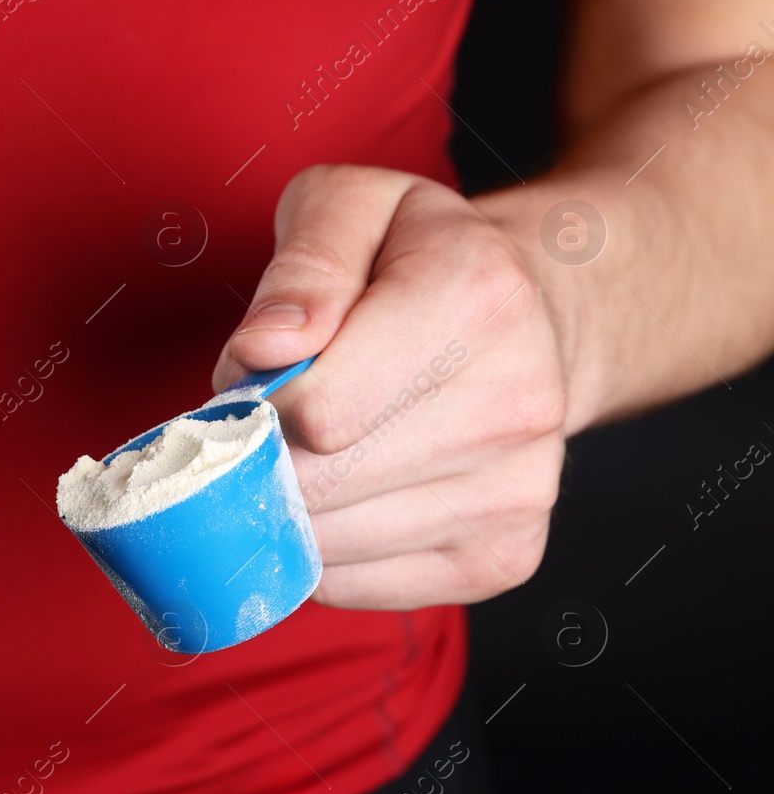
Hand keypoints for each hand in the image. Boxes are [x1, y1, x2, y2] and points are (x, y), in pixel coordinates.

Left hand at [213, 165, 570, 609]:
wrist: (537, 316)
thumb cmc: (419, 258)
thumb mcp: (353, 207)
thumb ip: (302, 265)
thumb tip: (263, 352)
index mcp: (476, 299)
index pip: (316, 408)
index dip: (257, 397)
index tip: (261, 371)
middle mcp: (515, 405)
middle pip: (317, 484)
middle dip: (261, 456)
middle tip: (268, 417)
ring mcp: (517, 493)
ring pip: (329, 545)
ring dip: (286, 505)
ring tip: (313, 448)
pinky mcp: (503, 558)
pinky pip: (355, 586)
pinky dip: (320, 550)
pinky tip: (342, 493)